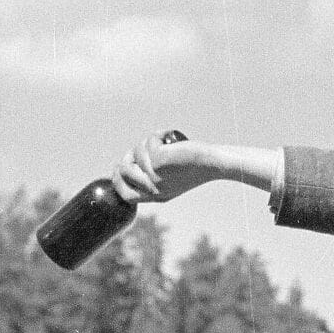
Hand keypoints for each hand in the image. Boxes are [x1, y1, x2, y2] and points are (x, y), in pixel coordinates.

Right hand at [110, 134, 224, 203]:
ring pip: (135, 154)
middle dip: (128, 157)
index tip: (121, 165)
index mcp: (156, 196)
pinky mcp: (158, 162)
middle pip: (123, 173)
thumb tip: (124, 166)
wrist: (215, 163)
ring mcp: (155, 178)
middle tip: (144, 146)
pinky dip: (157, 136)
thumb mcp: (170, 175)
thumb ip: (150, 174)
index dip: (118, 180)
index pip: (125, 195)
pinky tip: (170, 138)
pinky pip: (148, 144)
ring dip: (146, 143)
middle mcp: (154, 190)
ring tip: (165, 142)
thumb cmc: (196, 165)